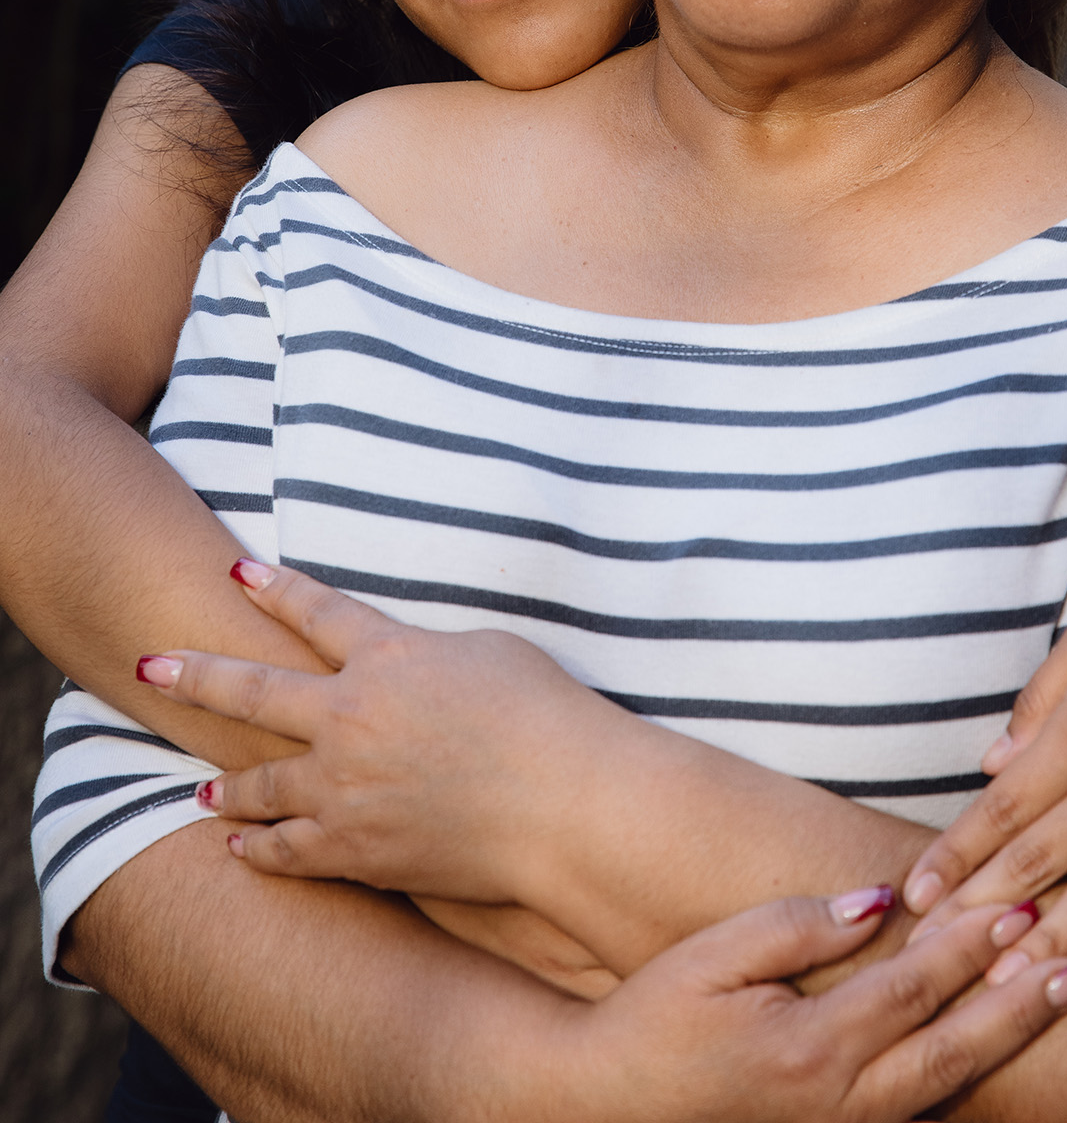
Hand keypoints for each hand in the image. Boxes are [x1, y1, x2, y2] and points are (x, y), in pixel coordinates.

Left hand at [136, 558, 623, 907]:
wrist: (562, 805)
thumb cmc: (546, 717)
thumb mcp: (489, 651)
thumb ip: (430, 652)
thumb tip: (409, 659)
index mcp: (387, 656)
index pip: (318, 612)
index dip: (276, 589)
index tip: (238, 571)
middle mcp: (350, 717)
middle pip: (253, 691)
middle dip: (195, 674)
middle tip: (150, 665)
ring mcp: (344, 787)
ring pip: (261, 782)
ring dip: (228, 781)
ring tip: (202, 784)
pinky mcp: (355, 849)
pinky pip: (287, 849)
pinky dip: (260, 846)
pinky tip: (240, 847)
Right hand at [538, 891, 1066, 1122]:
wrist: (615, 1100)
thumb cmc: (658, 1015)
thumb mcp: (715, 954)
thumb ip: (799, 923)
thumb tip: (881, 900)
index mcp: (809, 1049)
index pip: (911, 989)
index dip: (968, 947)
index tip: (1018, 905)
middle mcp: (839, 1101)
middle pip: (953, 1050)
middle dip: (1023, 1006)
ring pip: (949, 1084)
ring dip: (1010, 1036)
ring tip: (1064, 990)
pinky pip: (923, 1103)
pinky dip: (969, 1065)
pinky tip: (1003, 1033)